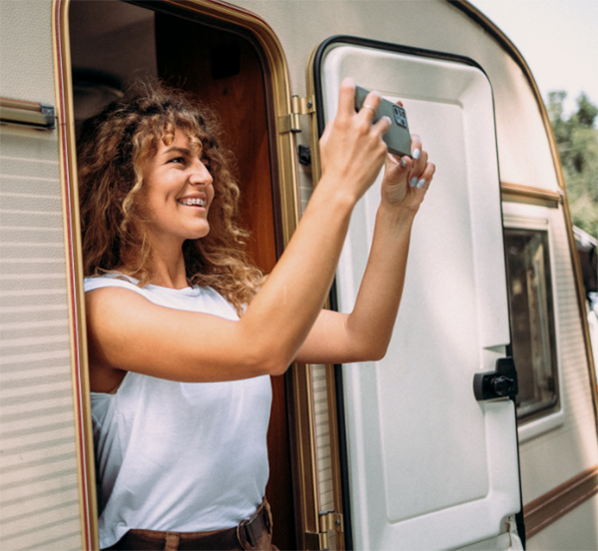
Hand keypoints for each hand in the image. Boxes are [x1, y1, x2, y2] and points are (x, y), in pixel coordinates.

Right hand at [319, 78, 391, 202]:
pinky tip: (373, 150)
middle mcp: (360, 125)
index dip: (350, 84)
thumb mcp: (326, 141)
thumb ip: (335, 126)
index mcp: (343, 121)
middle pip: (374, 98)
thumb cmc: (333, 168)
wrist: (342, 186)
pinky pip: (385, 140)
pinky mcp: (382, 148)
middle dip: (374, 98)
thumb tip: (339, 118)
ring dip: (381, 122)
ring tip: (376, 130)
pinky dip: (380, 143)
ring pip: (385, 120)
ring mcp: (373, 136)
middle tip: (374, 100)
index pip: (347, 90)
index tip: (351, 84)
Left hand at [381, 134, 434, 213]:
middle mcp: (406, 156)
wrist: (399, 207)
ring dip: (418, 169)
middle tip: (413, 163)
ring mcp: (416, 163)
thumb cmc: (391, 192)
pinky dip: (426, 175)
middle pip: (417, 145)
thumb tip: (407, 158)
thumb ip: (400, 168)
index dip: (410, 142)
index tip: (411, 152)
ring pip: (425, 156)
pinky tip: (418, 183)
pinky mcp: (425, 171)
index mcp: (394, 154)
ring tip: (411, 181)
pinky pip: (431, 166)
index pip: (404, 139)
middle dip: (416, 156)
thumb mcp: (391, 179)